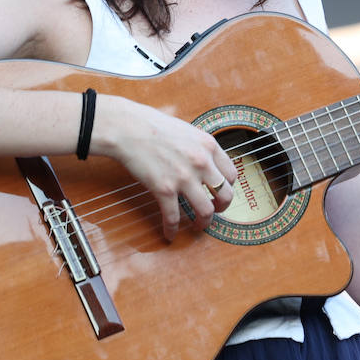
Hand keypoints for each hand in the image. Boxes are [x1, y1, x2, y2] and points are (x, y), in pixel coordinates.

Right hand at [94, 97, 237, 241]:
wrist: (128, 128)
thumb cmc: (154, 126)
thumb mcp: (188, 131)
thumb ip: (201, 148)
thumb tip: (208, 164)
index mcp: (209, 146)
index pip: (232, 175)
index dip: (228, 187)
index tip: (221, 192)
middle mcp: (202, 163)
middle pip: (226, 195)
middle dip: (222, 208)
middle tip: (215, 210)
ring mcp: (184, 177)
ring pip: (206, 211)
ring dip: (203, 223)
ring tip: (197, 225)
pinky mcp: (164, 189)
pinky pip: (173, 217)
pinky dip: (171, 229)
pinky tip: (169, 234)